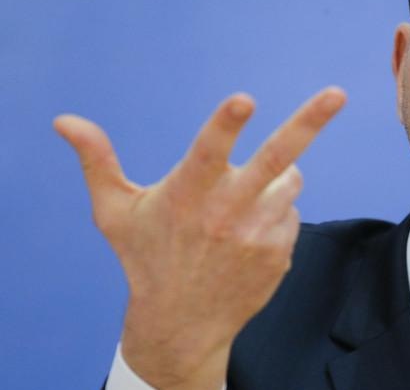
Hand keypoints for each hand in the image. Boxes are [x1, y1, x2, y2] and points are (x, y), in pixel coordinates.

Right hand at [54, 88, 345, 389]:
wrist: (181, 324)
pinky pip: (290, 212)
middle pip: (275, 159)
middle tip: (337, 94)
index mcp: (186, 195)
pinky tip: (248, 235)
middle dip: (308, 122)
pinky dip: (275, 213)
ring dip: (275, 180)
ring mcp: (258, 235)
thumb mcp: (115, 212)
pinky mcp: (279, 252)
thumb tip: (64, 120)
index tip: (244, 99)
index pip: (207, 152)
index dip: (224, 125)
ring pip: (289, 181)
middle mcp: (226, 213)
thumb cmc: (145, 258)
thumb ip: (97, 162)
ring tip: (241, 204)